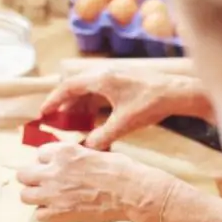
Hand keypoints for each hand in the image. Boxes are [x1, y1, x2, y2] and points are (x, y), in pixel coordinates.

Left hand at [17, 140, 176, 221]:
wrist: (132, 192)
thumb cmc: (122, 171)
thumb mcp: (96, 152)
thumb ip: (77, 157)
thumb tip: (73, 163)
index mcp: (64, 151)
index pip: (39, 153)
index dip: (47, 162)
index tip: (55, 168)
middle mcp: (53, 170)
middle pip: (23, 174)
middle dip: (33, 179)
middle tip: (46, 185)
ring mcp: (53, 193)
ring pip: (25, 195)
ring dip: (35, 197)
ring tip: (49, 200)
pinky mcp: (59, 213)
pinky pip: (38, 215)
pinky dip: (47, 215)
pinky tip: (58, 213)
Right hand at [40, 70, 209, 149]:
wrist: (177, 93)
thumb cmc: (151, 103)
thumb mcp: (125, 123)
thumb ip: (103, 136)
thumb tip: (87, 148)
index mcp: (101, 79)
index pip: (68, 86)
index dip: (54, 100)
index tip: (44, 112)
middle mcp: (105, 73)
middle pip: (76, 87)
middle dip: (65, 104)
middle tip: (56, 120)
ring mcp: (115, 75)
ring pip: (89, 89)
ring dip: (80, 105)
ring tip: (73, 123)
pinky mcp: (123, 81)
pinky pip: (100, 91)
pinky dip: (93, 104)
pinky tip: (94, 119)